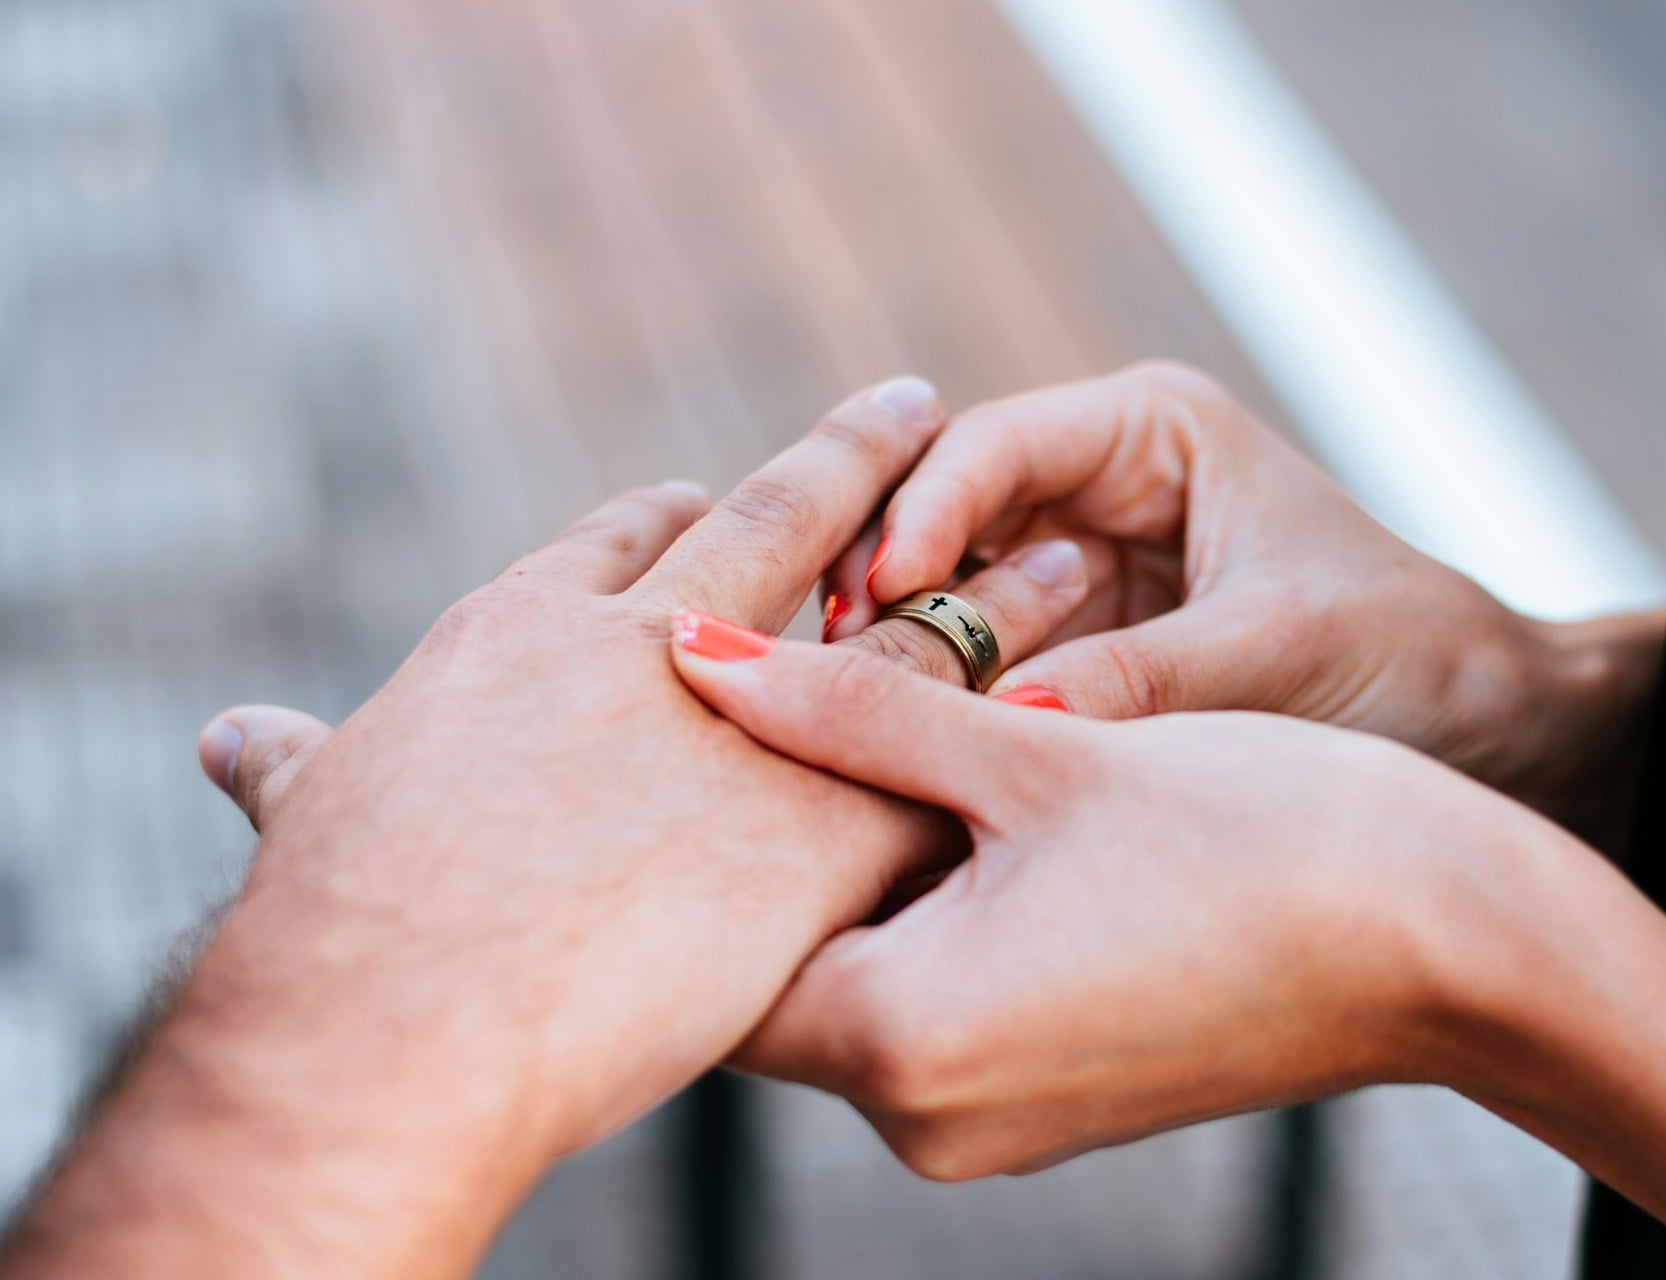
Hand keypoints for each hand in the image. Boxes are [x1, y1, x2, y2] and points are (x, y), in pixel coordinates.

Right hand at [12, 378, 1090, 1279]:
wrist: (405, 1004)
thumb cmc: (338, 926)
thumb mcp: (311, 818)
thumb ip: (300, 768)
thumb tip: (233, 741)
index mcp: (528, 632)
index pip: (622, 541)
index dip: (678, 514)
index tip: (714, 491)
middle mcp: (649, 645)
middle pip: (776, 526)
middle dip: (856, 466)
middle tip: (918, 407)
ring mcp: (747, 724)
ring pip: (897, 623)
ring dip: (980, 583)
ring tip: (1061, 542)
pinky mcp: (822, 823)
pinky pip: (940, 759)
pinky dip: (1006, 724)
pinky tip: (1072, 703)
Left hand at [667, 625, 1562, 1178]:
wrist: (1455, 942)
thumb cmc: (1267, 837)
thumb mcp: (1041, 749)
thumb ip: (853, 704)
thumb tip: (698, 652)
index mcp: (904, 1045)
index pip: (714, 940)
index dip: (702, 810)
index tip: (712, 705)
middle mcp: (927, 1121)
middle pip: (782, 960)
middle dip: (782, 828)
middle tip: (790, 688)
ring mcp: (988, 1125)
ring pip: (860, 974)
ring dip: (865, 859)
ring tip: (884, 725)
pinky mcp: (1043, 1104)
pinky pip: (933, 1003)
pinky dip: (930, 907)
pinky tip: (969, 804)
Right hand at [823, 362, 1665, 843]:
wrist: (1493, 736)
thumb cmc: (1411, 656)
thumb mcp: (1275, 653)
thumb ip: (1138, 683)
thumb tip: (1000, 727)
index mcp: (1147, 435)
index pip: (993, 447)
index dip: (924, 511)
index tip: (878, 590)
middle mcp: (1094, 494)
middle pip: (941, 519)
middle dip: (883, 585)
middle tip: (826, 662)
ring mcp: (1074, 580)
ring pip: (945, 601)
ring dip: (902, 653)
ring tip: (845, 714)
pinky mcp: (1074, 661)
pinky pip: (983, 675)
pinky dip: (945, 709)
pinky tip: (901, 757)